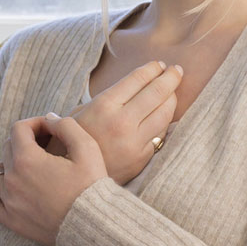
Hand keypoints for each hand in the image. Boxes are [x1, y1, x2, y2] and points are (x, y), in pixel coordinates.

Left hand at [0, 113, 108, 245]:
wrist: (92, 226)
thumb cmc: (91, 186)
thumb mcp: (87, 148)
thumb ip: (66, 126)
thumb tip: (49, 119)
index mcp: (27, 160)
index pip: (19, 129)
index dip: (35, 123)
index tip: (50, 130)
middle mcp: (12, 179)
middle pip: (8, 148)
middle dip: (26, 141)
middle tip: (47, 146)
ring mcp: (9, 202)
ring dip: (10, 164)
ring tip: (31, 167)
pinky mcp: (12, 221)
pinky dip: (0, 193)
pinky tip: (17, 190)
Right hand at [46, 61, 182, 184]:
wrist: (70, 180)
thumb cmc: (71, 141)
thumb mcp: (80, 113)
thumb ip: (106, 99)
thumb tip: (133, 85)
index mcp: (104, 106)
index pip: (137, 79)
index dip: (152, 69)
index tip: (159, 65)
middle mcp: (121, 122)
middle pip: (157, 92)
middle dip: (170, 77)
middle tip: (176, 70)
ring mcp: (134, 142)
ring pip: (165, 113)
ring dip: (172, 98)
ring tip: (172, 91)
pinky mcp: (141, 158)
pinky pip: (160, 134)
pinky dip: (165, 121)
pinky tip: (164, 114)